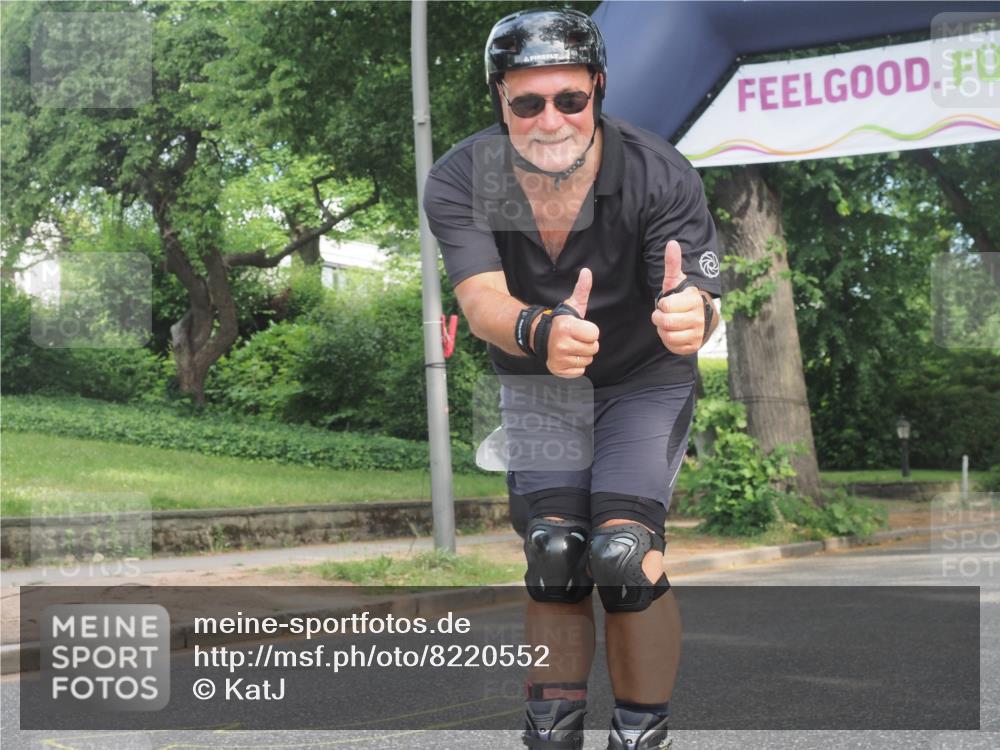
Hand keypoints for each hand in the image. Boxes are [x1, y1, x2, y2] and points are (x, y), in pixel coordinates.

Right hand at [545, 268, 599, 377]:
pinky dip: (576, 366)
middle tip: (576, 338)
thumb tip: (587, 271)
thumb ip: (582, 289)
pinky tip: (568, 357)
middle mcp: (562, 344)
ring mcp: (559, 359)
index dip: (590, 331)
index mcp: (567, 328)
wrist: (538, 336)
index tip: (580, 329)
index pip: (595, 334)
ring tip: (572, 347)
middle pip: (593, 349)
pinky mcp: (558, 370)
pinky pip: (580, 371)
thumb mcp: (572, 305)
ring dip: (582, 355)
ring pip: (587, 360)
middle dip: (587, 343)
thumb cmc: (561, 321)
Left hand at [651, 240, 704, 354]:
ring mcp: (698, 333)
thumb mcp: (678, 281)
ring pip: (668, 336)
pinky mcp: (694, 346)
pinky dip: (669, 341)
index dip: (662, 305)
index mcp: (694, 300)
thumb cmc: (685, 298)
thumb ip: (673, 264)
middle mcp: (699, 318)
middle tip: (664, 315)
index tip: (668, 303)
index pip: (665, 306)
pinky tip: (674, 333)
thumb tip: (672, 243)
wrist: (704, 318)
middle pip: (665, 322)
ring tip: (669, 323)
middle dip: (659, 318)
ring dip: (663, 330)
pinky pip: (673, 346)